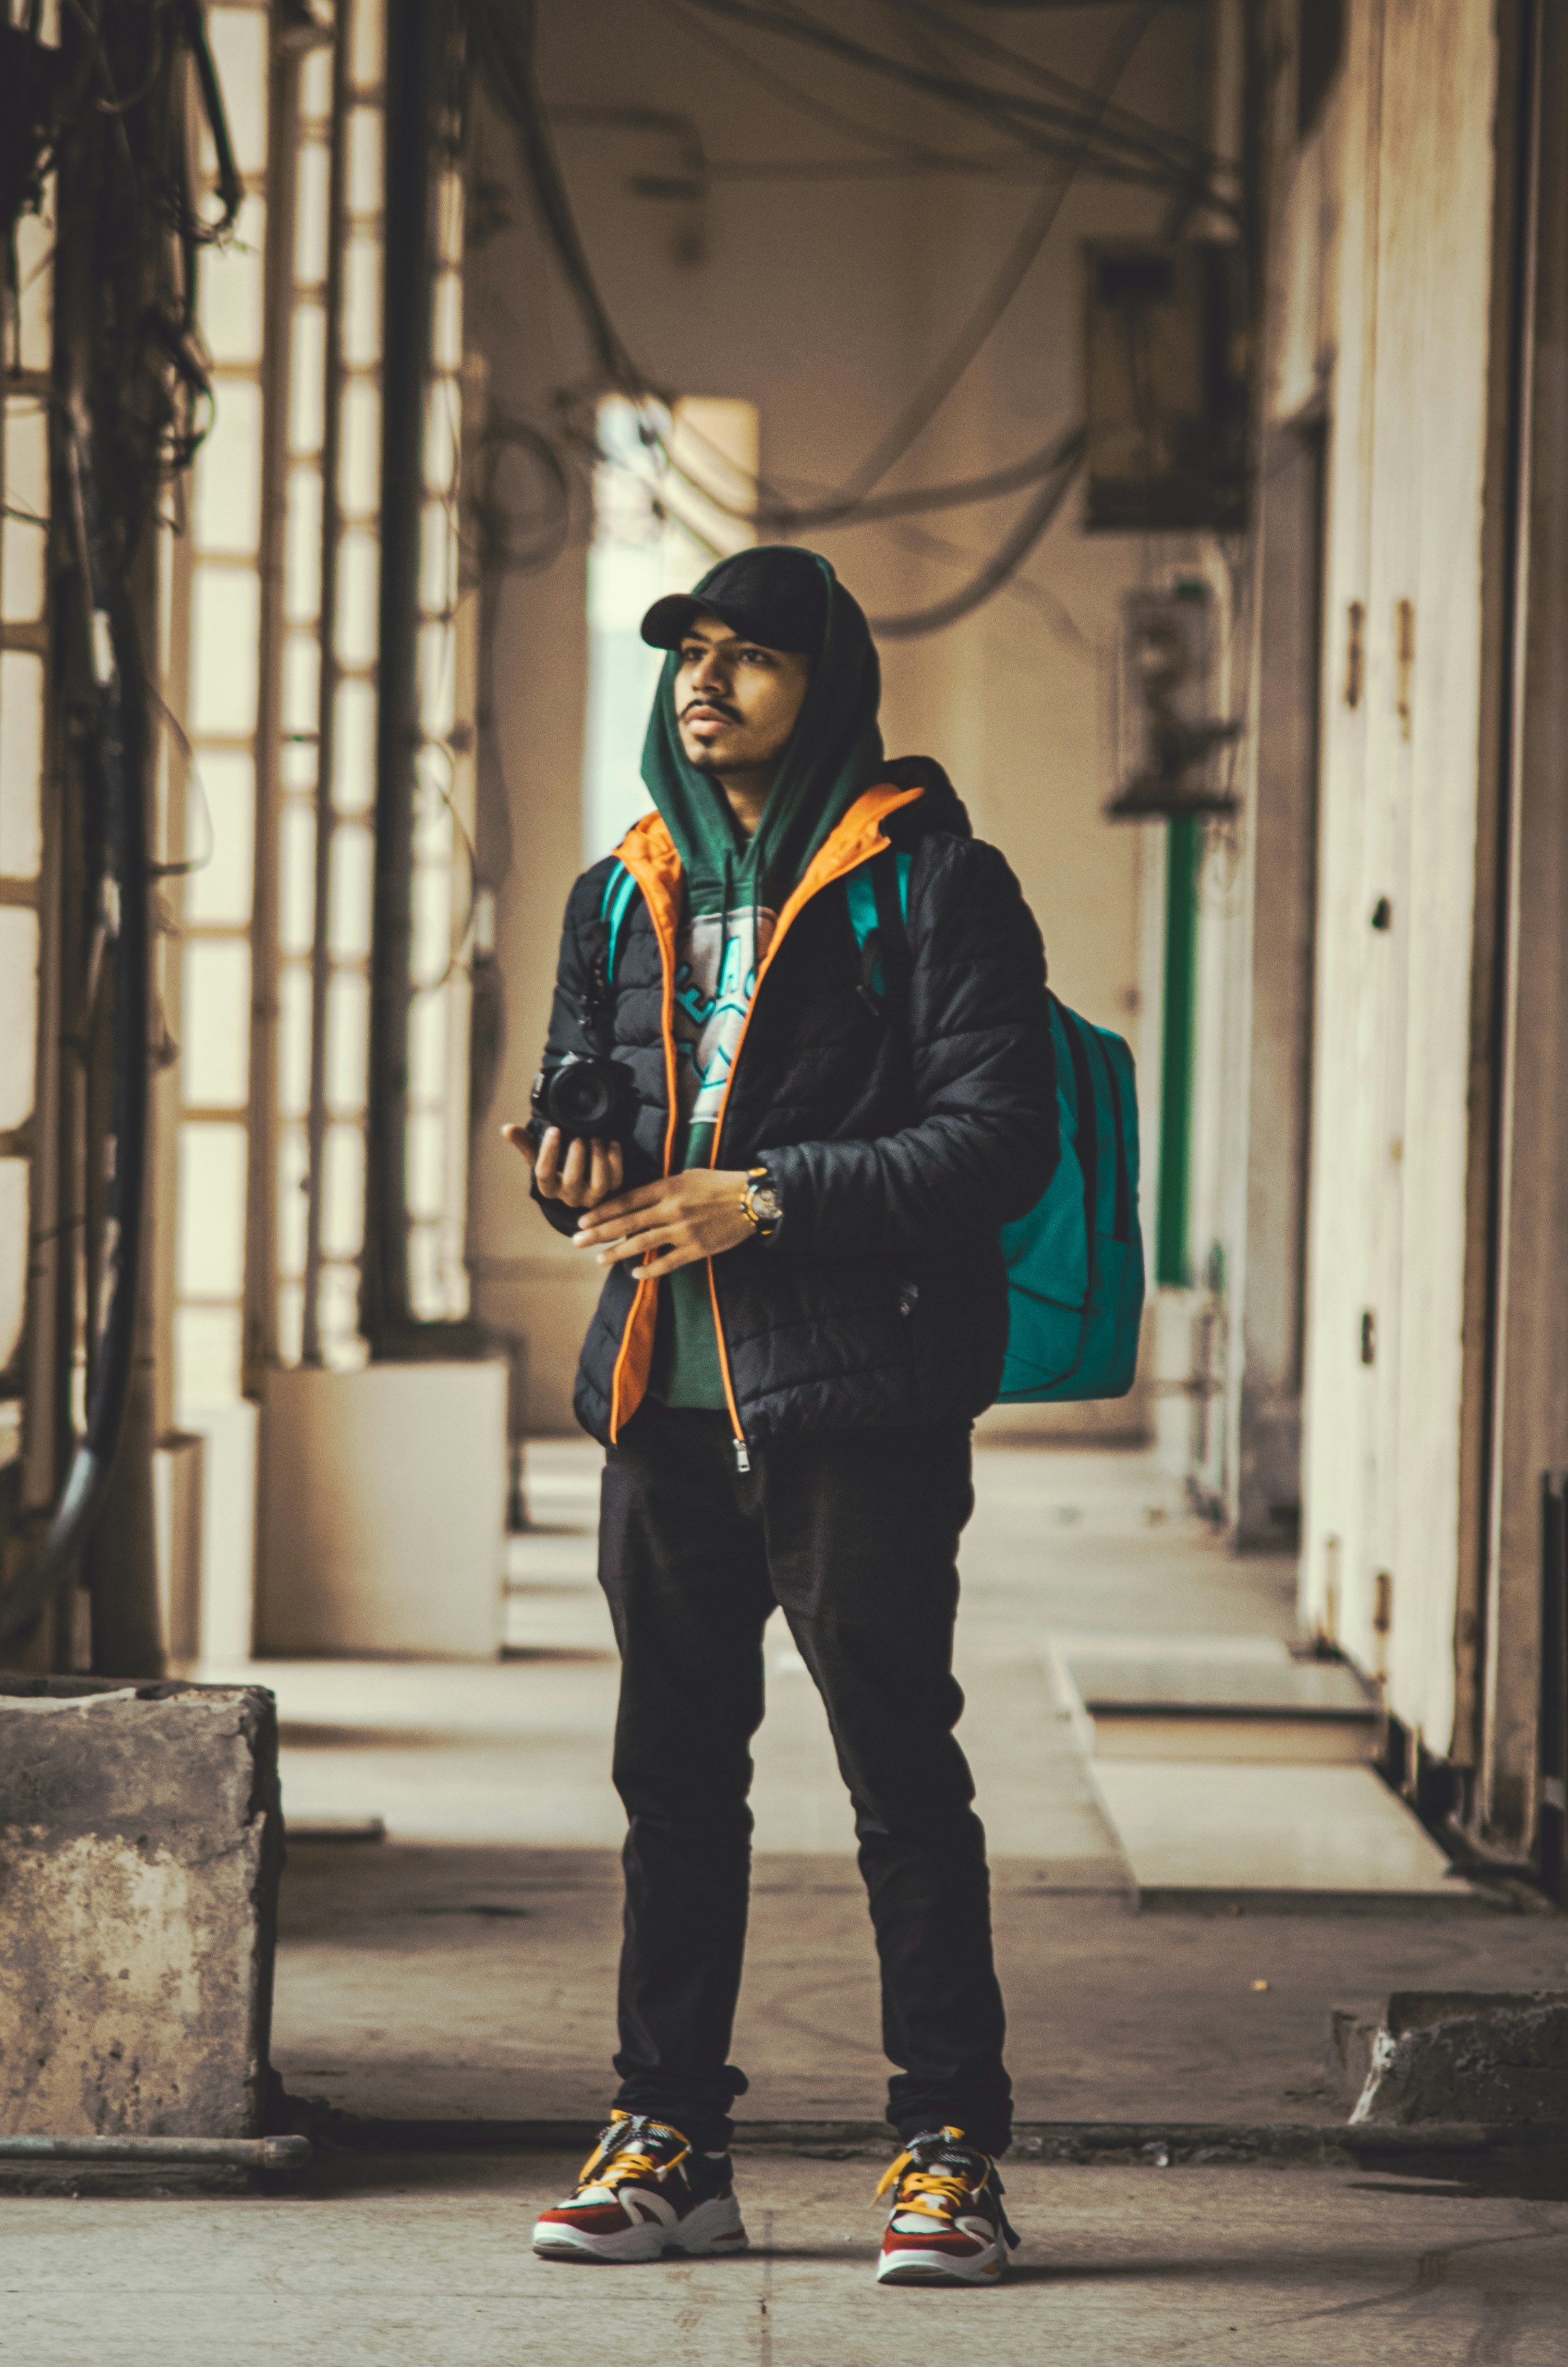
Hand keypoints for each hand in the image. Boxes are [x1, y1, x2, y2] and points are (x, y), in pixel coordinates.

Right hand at [502, 1123, 623, 1210]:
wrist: (582, 1175)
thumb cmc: (557, 1162)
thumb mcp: (539, 1154)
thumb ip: (524, 1142)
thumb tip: (506, 1129)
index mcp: (549, 1187)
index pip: (544, 1174)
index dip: (548, 1152)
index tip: (554, 1130)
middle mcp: (570, 1196)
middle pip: (571, 1182)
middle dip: (576, 1159)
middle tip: (579, 1138)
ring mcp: (593, 1197)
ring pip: (599, 1185)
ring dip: (598, 1161)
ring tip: (596, 1139)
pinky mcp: (613, 1193)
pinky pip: (617, 1181)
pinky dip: (616, 1161)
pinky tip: (612, 1143)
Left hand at [569, 1168, 753, 1278]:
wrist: (751, 1199)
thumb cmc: (718, 1183)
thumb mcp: (687, 1176)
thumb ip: (661, 1188)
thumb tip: (634, 1201)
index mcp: (667, 1187)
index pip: (626, 1200)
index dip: (602, 1211)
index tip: (582, 1219)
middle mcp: (671, 1209)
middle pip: (627, 1222)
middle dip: (599, 1232)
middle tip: (577, 1241)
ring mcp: (683, 1230)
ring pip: (642, 1243)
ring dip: (617, 1253)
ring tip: (598, 1260)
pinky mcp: (697, 1248)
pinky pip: (668, 1262)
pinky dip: (650, 1270)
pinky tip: (635, 1275)